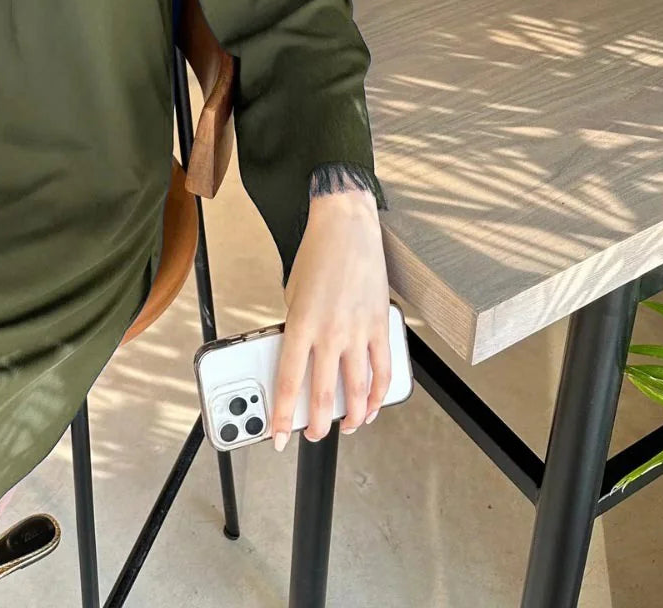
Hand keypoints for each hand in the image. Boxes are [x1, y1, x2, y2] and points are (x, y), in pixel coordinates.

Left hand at [272, 188, 389, 447]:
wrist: (347, 227)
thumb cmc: (316, 256)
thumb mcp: (292, 295)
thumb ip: (296, 330)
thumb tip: (300, 362)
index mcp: (301, 324)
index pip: (289, 383)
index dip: (283, 416)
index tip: (278, 436)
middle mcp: (330, 332)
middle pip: (323, 395)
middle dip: (316, 424)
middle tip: (312, 435)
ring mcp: (359, 331)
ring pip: (358, 391)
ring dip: (352, 417)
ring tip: (346, 427)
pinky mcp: (381, 326)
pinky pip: (383, 370)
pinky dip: (380, 394)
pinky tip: (374, 406)